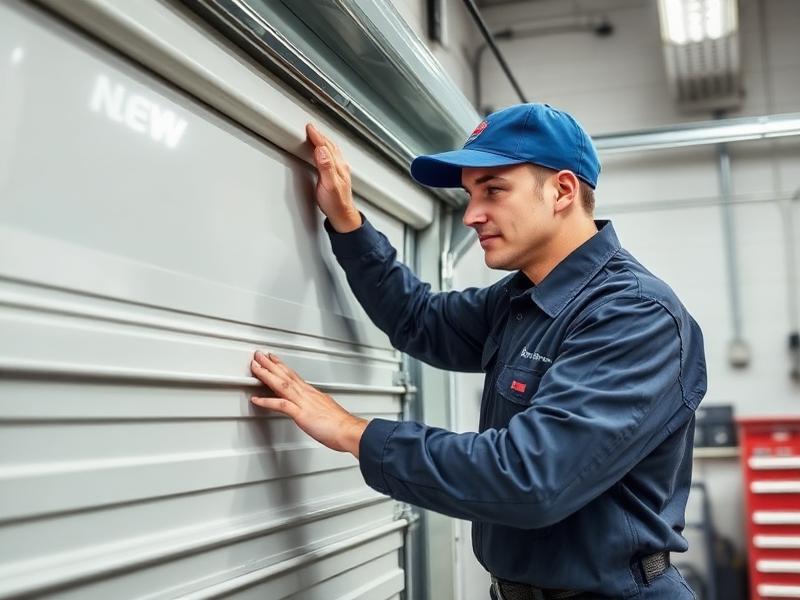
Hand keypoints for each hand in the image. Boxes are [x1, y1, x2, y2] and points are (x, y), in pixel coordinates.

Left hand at [250, 351, 367, 456]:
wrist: (350, 431)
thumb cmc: (342, 425)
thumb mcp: (328, 410)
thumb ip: (318, 406)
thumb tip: (313, 407)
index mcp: (313, 393)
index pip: (294, 375)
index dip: (282, 366)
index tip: (273, 359)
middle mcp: (307, 394)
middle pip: (286, 375)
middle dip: (270, 364)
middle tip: (258, 355)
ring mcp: (304, 403)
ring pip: (282, 384)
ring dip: (267, 374)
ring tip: (255, 366)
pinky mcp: (302, 414)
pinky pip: (281, 405)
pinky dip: (268, 401)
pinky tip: (256, 399)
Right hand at [305, 123, 361, 232]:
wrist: (342, 215)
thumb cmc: (336, 203)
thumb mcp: (329, 185)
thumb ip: (325, 166)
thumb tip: (321, 150)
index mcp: (338, 166)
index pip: (326, 146)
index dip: (317, 136)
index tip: (310, 128)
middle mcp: (341, 166)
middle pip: (330, 146)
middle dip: (320, 136)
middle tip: (311, 128)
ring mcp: (340, 170)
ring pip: (332, 150)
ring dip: (324, 141)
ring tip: (317, 135)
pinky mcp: (338, 175)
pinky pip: (332, 156)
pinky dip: (327, 150)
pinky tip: (324, 151)